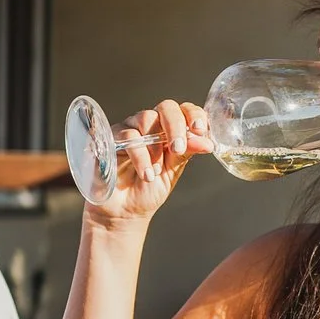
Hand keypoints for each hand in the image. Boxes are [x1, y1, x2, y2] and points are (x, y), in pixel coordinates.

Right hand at [86, 98, 208, 229]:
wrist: (125, 211)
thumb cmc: (149, 190)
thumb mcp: (173, 171)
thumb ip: (187, 153)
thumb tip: (207, 143)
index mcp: (170, 130)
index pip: (184, 110)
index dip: (194, 115)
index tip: (199, 129)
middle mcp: (151, 125)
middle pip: (166, 107)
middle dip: (176, 126)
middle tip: (178, 148)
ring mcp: (131, 128)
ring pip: (146, 118)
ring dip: (156, 147)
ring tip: (157, 171)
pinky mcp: (112, 137)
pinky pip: (128, 136)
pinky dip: (141, 157)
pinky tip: (147, 174)